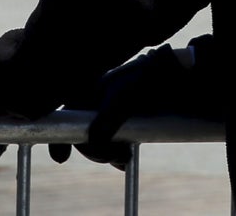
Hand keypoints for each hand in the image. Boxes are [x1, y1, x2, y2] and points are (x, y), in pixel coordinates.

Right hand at [62, 45, 201, 169]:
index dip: (60, 137)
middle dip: (94, 151)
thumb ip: (104, 123)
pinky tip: (125, 159)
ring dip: (108, 154)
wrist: (175, 76)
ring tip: (125, 158)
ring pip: (98, 142)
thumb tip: (91, 145)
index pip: (65, 118)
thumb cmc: (146, 80)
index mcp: (86, 92)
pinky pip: (113, 143)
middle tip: (114, 157)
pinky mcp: (124, 122)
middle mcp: (94, 103)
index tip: (60, 158)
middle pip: (82, 135)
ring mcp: (108, 113)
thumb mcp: (122, 100)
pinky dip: (116, 153)